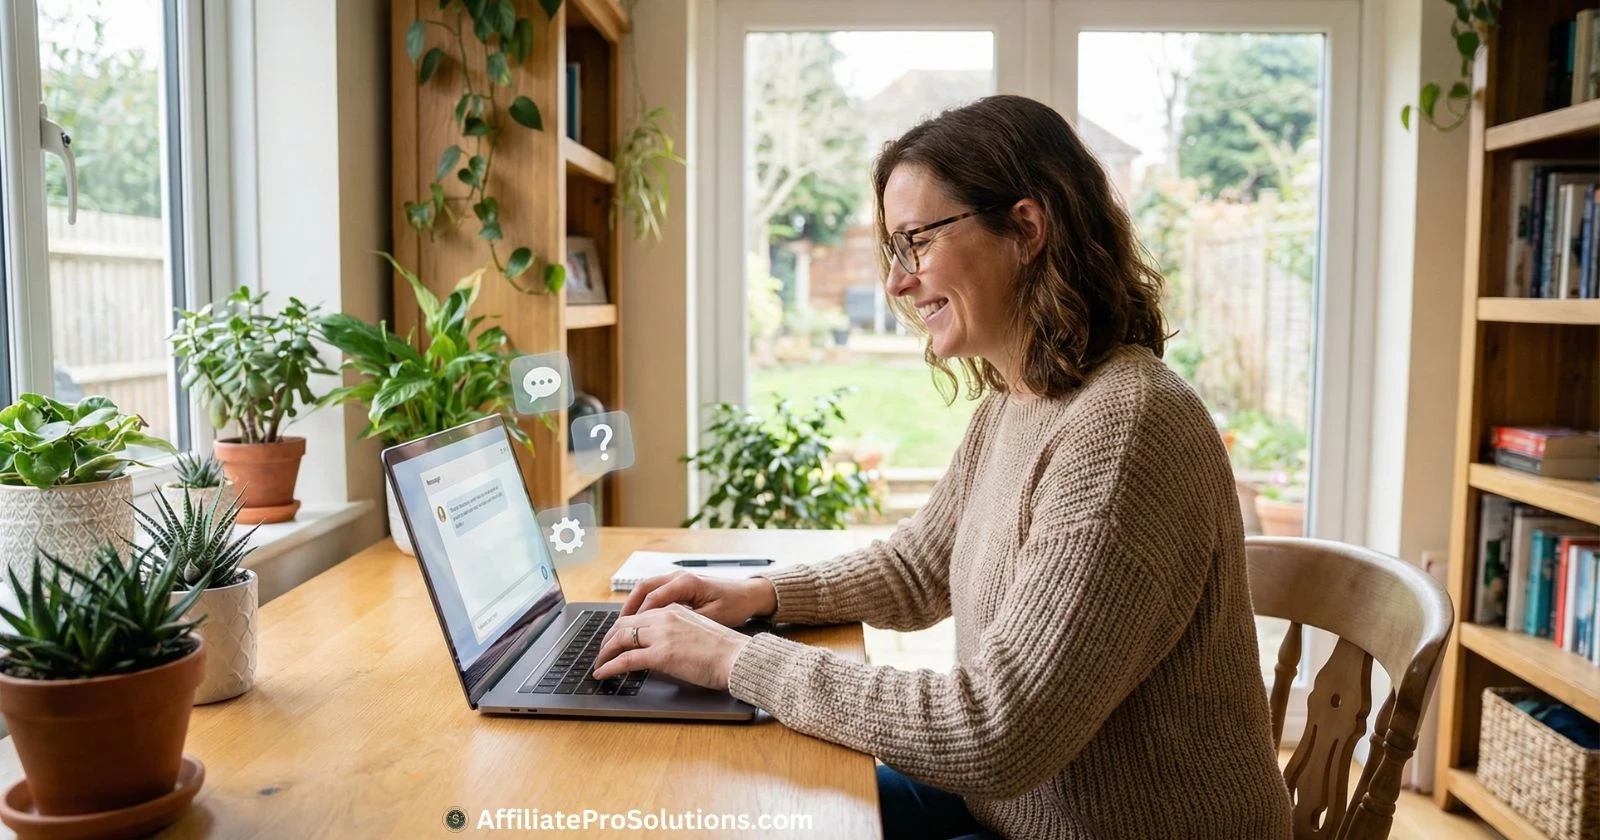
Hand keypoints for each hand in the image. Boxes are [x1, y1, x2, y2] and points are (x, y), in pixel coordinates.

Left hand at [591, 603, 750, 689]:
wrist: (737, 657)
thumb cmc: (724, 650)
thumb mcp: (696, 631)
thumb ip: (676, 633)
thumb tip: (660, 648)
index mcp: (674, 610)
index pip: (638, 616)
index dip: (621, 628)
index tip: (615, 639)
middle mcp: (664, 618)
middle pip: (624, 624)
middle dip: (608, 640)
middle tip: (602, 652)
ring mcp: (662, 635)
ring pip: (620, 639)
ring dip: (605, 653)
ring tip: (599, 664)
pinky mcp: (661, 654)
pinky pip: (626, 660)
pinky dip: (610, 667)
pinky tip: (603, 674)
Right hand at [620, 571, 776, 626]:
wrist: (751, 595)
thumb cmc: (735, 605)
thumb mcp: (712, 619)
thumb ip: (686, 624)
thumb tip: (662, 637)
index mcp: (685, 583)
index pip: (651, 599)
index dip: (636, 619)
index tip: (625, 635)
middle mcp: (678, 577)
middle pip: (642, 590)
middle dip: (627, 610)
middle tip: (614, 632)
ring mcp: (679, 579)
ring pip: (646, 589)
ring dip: (632, 607)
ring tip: (621, 627)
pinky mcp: (681, 585)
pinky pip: (655, 592)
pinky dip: (643, 605)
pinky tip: (640, 621)